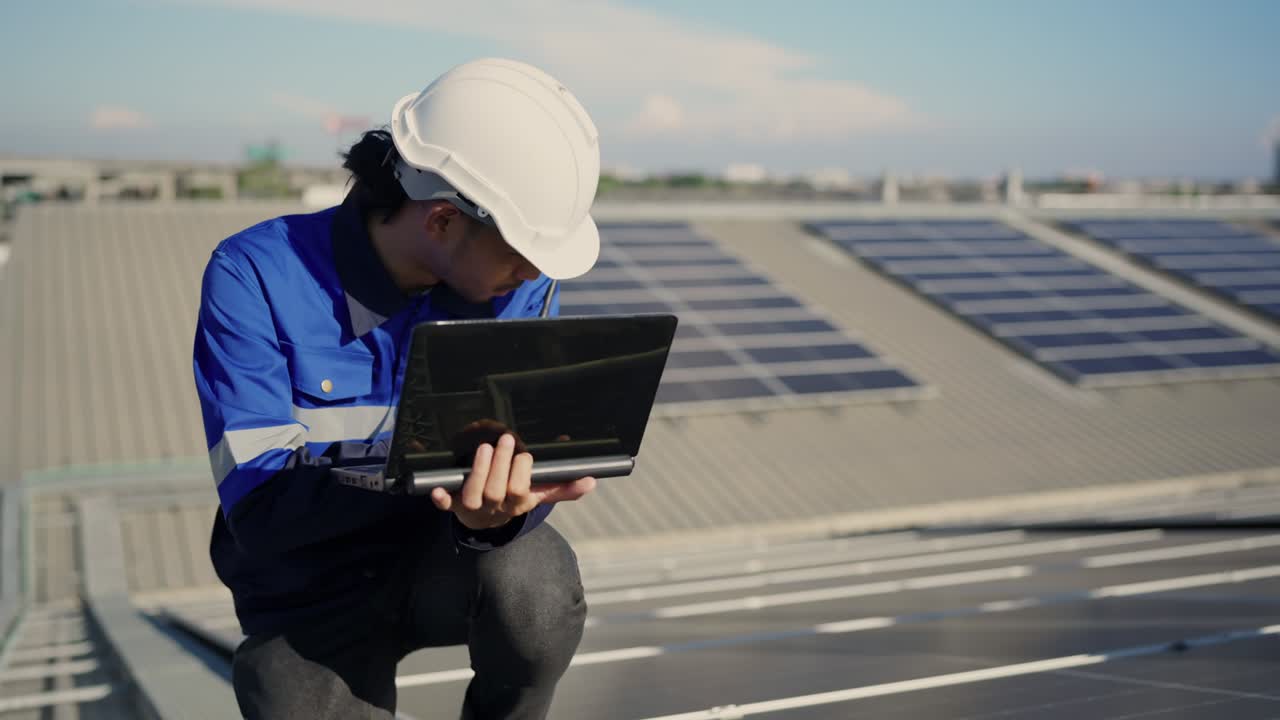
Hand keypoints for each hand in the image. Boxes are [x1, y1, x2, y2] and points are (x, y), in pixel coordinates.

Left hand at [430, 433, 595, 529]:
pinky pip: (446, 505)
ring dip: (477, 471)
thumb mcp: (539, 495)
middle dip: (500, 465)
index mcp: (517, 504)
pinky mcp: (454, 506)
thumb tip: (591, 482)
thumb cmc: (514, 501)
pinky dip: (441, 499)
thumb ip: (563, 488)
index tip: (525, 455)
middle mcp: (495, 508)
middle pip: (496, 491)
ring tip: (485, 449)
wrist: (487, 523)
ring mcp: (473, 508)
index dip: (521, 472)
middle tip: (506, 440)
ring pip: (474, 495)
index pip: (520, 490)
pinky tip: (437, 490)